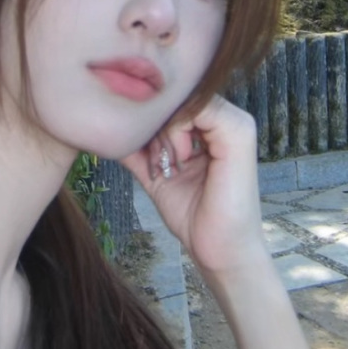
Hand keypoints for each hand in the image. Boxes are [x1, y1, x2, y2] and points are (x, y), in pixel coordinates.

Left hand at [121, 96, 267, 279]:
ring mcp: (237, 123)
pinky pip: (196, 110)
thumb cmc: (192, 214)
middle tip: (160, 164)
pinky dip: (175, 135)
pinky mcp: (239, 133)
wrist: (218, 250)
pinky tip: (178, 162)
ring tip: (170, 167)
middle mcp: (227, 118)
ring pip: (181, 103)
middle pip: (175, 99)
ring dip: (165, 134)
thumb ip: (138, 150)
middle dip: (156, 129)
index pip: (172, 100)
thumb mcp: (156, 173)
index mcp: (212, 125)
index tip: (150, 157)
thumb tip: (108, 131)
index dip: (152, 122)